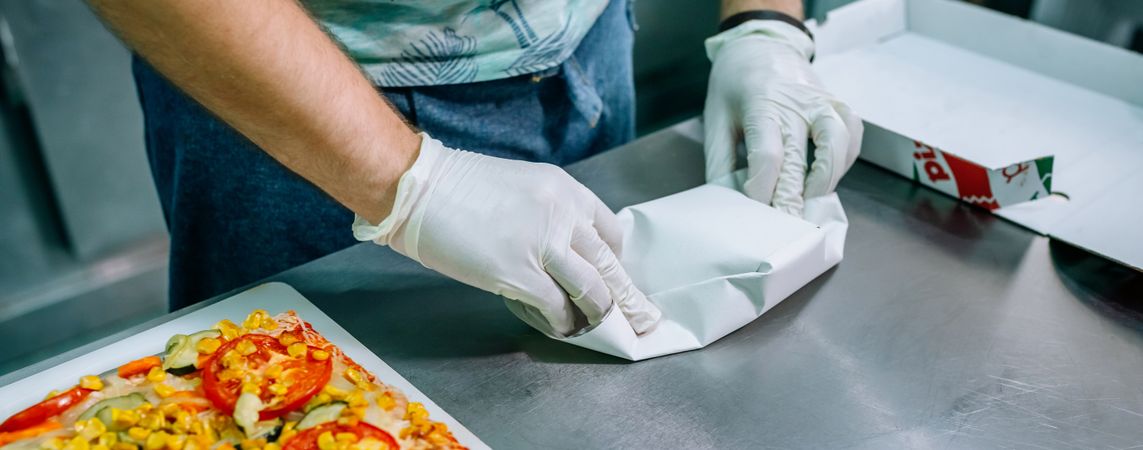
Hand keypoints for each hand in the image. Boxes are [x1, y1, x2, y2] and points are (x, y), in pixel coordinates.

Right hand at [353, 133, 660, 336]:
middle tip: (638, 315)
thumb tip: (557, 249)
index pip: (610, 230)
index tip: (614, 275)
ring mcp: (544, 246)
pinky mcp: (521, 274)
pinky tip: (561, 327)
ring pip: (592, 289)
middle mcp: (563, 215)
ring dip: (597, 311)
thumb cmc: (455, 186)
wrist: (418, 188)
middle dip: (624, 294)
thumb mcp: (520, 186)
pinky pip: (557, 307)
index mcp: (564, 190)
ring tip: (594, 324)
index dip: (615, 259)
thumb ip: (546, 214)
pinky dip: (563, 322)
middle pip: (609, 263)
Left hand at [703, 20, 862, 215]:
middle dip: (794, 198)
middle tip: (788, 228)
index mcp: (760, 105)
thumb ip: (721, 161)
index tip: (755, 211)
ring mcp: (821, 102)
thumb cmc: (734, 85)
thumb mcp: (715, 119)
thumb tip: (728, 202)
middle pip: (800, 158)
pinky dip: (846, 159)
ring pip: (837, 142)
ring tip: (811, 200)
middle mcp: (795, 104)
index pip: (767, 155)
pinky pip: (852, 133)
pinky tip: (831, 177)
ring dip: (826, 177)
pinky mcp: (837, 103)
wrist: (761, 44)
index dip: (762, 189)